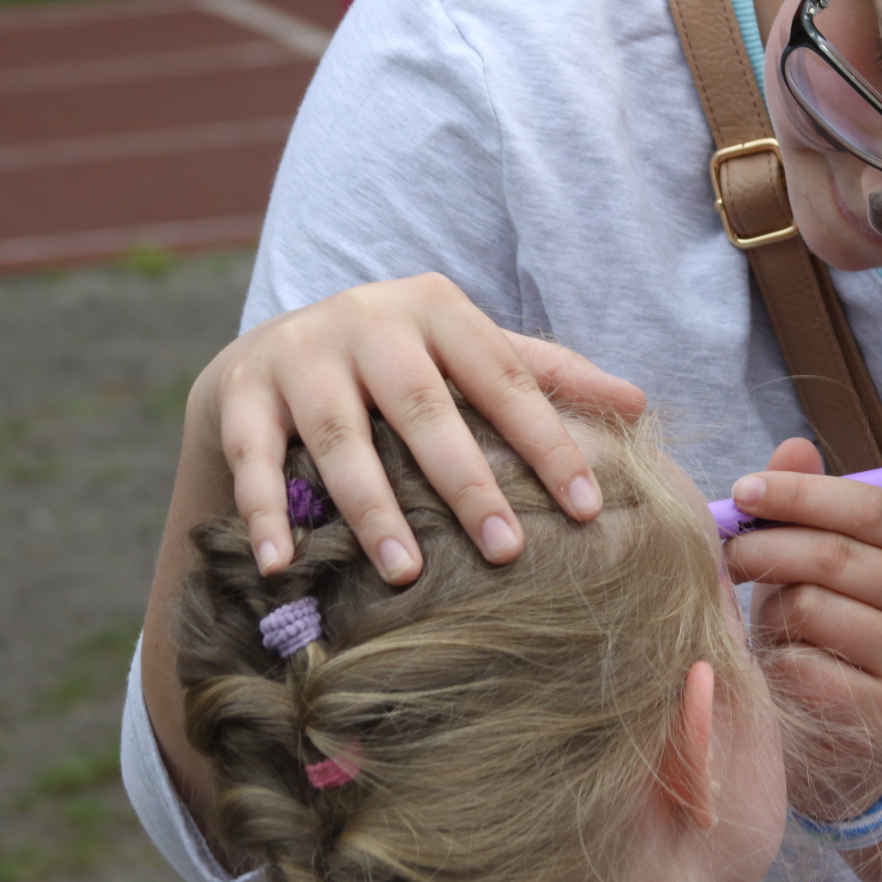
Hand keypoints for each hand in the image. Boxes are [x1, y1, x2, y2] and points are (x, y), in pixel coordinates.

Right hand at [193, 273, 645, 582]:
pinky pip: (254, 457)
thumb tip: (640, 404)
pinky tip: (282, 563)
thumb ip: (546, 376)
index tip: (586, 506)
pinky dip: (265, 511)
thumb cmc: (400, 363)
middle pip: (424, 409)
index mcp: (435, 307)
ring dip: (373, 509)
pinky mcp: (241, 392)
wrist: (274, 347)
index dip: (547, 442)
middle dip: (467, 484)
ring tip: (407, 574)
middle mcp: (366, 321)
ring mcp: (299, 354)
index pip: (504, 379)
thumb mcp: (468, 353)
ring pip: (340, 437)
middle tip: (507, 552)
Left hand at [725, 438, 881, 821]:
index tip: (742, 490)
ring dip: (768, 608)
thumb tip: (793, 445)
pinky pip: (804, 667)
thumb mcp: (816, 563)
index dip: (804, 493)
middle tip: (724, 552)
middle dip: (764, 547)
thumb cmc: (823, 628)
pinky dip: (773, 662)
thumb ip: (806, 506)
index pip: (874, 507)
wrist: (849, 732)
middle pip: (836, 556)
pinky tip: (776, 666)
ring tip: (762, 617)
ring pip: (814, 608)